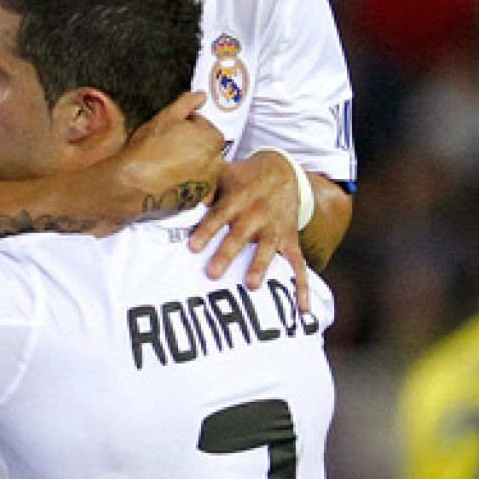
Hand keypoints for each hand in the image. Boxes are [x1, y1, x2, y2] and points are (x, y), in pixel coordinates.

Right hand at [117, 92, 228, 214]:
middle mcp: (216, 163)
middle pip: (206, 149)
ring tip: (166, 163)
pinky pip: (194, 188)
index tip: (174, 130)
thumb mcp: (166, 116)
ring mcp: (207, 184)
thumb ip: (187, 103)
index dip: (188, 126)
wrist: (132, 182)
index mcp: (213, 140)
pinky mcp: (195, 201)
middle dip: (192, 146)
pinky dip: (185, 183)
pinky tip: (168, 179)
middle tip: (169, 146)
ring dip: (190, 165)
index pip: (206, 127)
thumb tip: (201, 96)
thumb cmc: (148, 149)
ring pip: (201, 169)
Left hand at [189, 150, 309, 310]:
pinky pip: (298, 264)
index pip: (218, 216)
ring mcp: (274, 229)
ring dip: (260, 267)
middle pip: (239, 235)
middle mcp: (256, 215)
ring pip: (267, 249)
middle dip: (227, 254)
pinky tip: (302, 308)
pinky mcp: (290, 240)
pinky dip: (301, 286)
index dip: (206, 231)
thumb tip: (175, 201)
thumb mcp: (223, 176)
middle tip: (212, 274)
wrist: (282, 171)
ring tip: (252, 286)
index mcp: (236, 200)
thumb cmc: (242, 178)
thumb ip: (203, 190)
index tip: (192, 247)